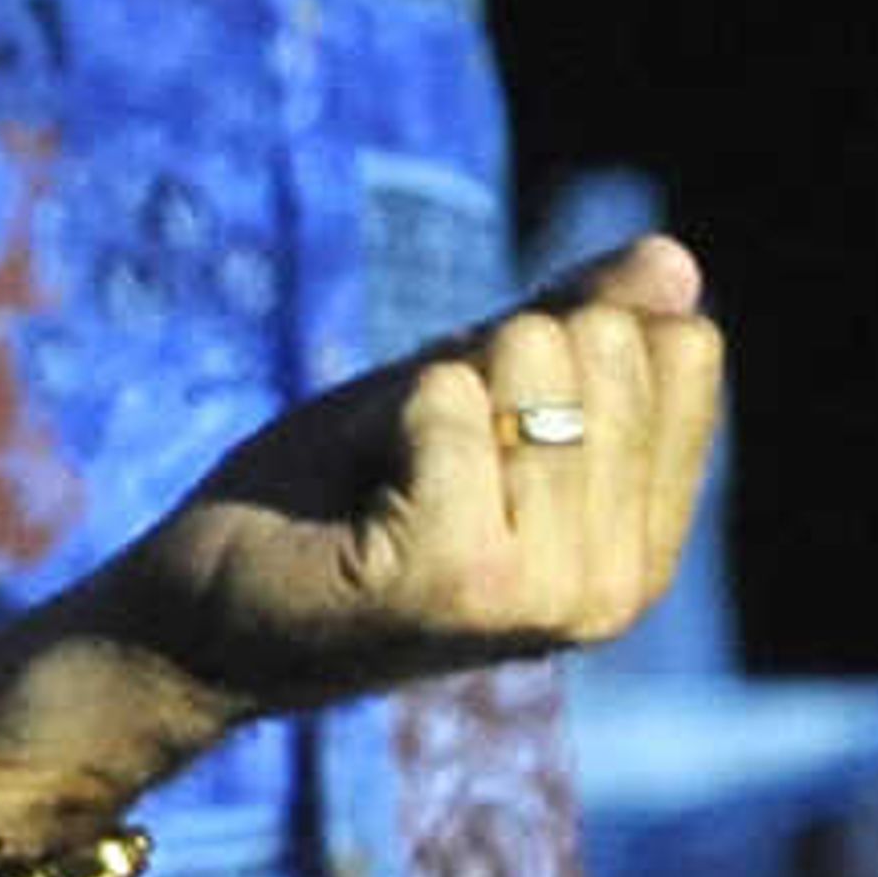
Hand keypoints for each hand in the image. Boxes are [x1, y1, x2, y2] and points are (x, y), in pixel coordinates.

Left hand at [68, 232, 722, 736]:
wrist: (196, 615)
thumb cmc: (326, 502)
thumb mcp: (465, 393)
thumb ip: (574, 332)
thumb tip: (674, 260)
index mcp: (644, 544)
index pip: (681, 347)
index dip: (557, 343)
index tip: (475, 428)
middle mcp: (623, 584)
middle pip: (608, 340)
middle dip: (486, 365)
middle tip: (411, 462)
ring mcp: (550, 592)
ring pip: (531, 359)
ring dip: (427, 396)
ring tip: (384, 485)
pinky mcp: (462, 579)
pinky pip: (443, 401)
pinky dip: (380, 421)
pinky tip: (354, 504)